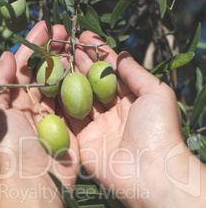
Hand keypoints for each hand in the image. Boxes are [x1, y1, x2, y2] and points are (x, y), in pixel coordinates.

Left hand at [0, 21, 78, 193]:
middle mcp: (31, 110)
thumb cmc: (10, 149)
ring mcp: (52, 119)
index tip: (46, 26)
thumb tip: (5, 57)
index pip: (21, 69)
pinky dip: (81, 86)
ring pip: (61, 85)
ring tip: (78, 44)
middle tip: (66, 30)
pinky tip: (88, 69)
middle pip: (43, 73)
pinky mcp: (71, 130)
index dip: (32, 47)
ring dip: (69, 64)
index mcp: (10, 105)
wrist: (33, 185)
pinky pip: (76, 103)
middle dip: (53, 50)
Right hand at [68, 31, 182, 203]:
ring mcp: (97, 126)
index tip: (83, 36)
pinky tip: (49, 81)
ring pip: (78, 97)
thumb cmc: (158, 129)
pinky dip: (59, 100)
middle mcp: (113, 111)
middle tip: (61, 43)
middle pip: (91, 82)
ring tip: (53, 56)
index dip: (98, 52)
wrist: (148, 171)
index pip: (111, 71)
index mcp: (132, 99)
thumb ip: (136, 72)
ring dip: (66, 76)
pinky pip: (68, 117)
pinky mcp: (83, 140)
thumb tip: (120, 54)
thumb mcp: (155, 93)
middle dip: (78, 61)